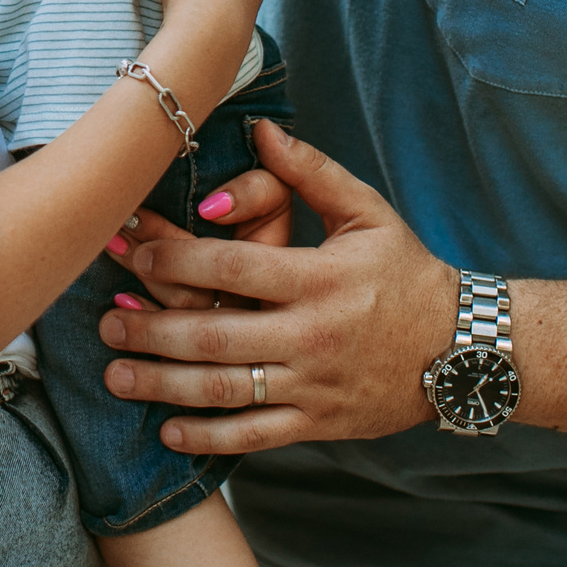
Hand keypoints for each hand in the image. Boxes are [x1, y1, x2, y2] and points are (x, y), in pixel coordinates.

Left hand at [97, 121, 457, 453]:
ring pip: (224, 390)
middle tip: (106, 319)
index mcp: (318, 278)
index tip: (132, 252)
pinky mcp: (317, 422)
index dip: (175, 261)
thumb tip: (260, 128)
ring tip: (115, 373)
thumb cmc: (406, 272)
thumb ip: (310, 173)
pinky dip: (207, 437)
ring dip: (162, 384)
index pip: (232, 268)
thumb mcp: (367, 213)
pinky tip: (166, 428)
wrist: (461, 348)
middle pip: (213, 335)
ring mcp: (312, 384)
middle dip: (150, 328)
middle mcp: (311, 334)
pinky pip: (253, 436)